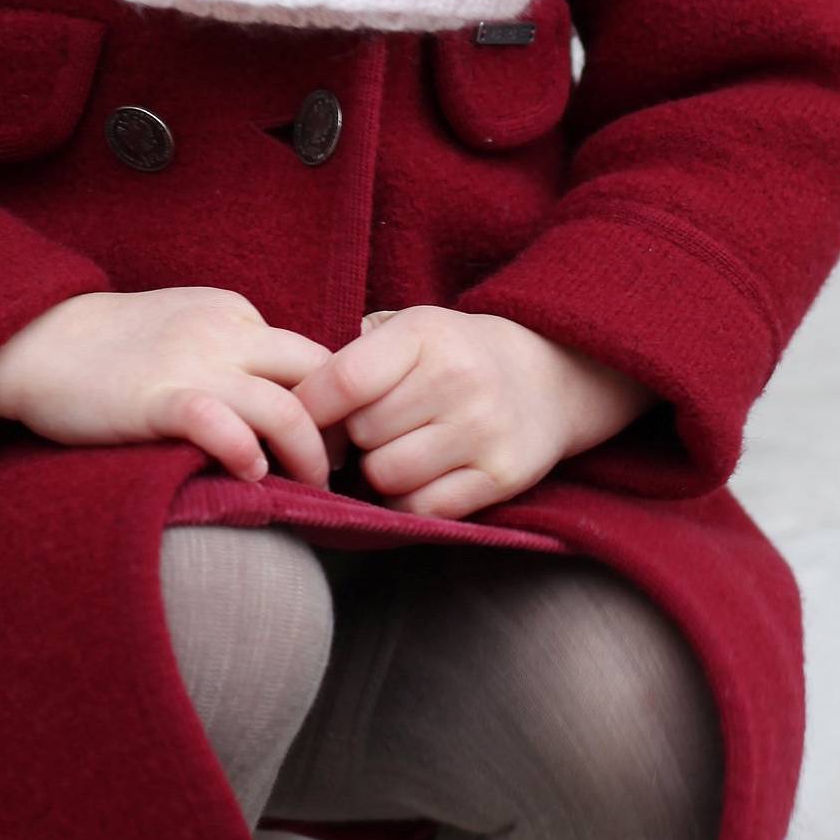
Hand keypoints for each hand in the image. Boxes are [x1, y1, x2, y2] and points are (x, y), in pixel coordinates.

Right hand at [0, 286, 336, 486]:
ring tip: (310, 485)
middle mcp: (224, 331)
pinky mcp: (157, 400)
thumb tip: (280, 399)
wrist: (34, 342)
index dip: (332, 399)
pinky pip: (222, 425)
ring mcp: (192, 364)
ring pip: (285, 406)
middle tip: (339, 465)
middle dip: (339, 426)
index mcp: (234, 311)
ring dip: (309, 454)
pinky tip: (250, 475)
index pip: (310, 354)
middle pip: (318, 374)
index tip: (333, 436)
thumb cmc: (109, 348)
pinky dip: (248, 454)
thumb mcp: (185, 326)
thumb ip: (231, 349)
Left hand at [293, 307, 649, 518]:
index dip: (308, 410)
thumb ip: (353, 355)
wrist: (551, 376)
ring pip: (387, 476)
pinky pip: (424, 508)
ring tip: (397, 451)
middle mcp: (459, 379)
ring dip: (379, 473)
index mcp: (425, 334)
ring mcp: (485, 430)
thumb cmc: (455, 355)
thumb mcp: (409, 330)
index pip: (342, 381)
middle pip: (361, 435)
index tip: (300, 421)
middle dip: (351, 439)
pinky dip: (410, 501)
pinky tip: (421, 478)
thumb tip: (287, 401)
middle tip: (368, 431)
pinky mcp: (503, 475)